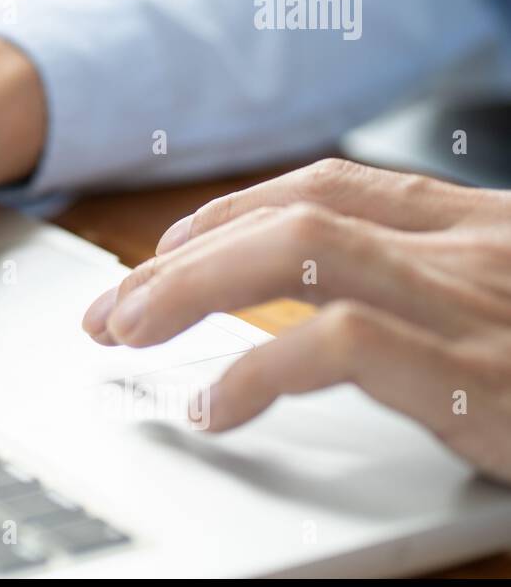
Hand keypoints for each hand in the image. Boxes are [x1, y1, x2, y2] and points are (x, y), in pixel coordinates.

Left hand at [81, 158, 510, 483]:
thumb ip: (436, 284)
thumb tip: (332, 307)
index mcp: (474, 227)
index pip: (328, 184)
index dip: (234, 208)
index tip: (170, 245)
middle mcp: (468, 250)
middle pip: (294, 212)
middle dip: (185, 255)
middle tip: (114, 304)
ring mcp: (475, 304)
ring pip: (301, 252)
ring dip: (191, 287)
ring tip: (125, 330)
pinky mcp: (482, 375)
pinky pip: (343, 345)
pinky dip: (261, 370)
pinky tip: (213, 402)